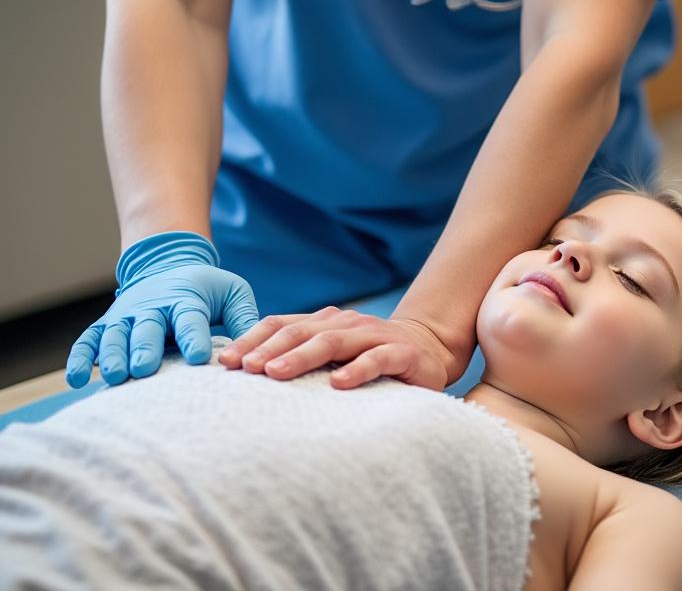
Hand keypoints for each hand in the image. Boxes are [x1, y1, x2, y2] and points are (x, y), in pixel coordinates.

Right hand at [65, 232, 259, 387]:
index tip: (199, 357)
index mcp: (186, 298)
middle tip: (145, 369)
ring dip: (113, 354)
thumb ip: (245, 317)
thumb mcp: (233, 292)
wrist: (168, 266)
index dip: (194, 336)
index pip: (190, 317)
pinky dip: (81, 357)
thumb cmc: (207, 288)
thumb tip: (257, 348)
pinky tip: (78, 379)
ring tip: (116, 375)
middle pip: (147, 327)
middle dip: (145, 347)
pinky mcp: (107, 324)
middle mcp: (152, 306)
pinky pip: (89, 340)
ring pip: (115, 335)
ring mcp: (126, 315)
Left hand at [218, 306, 451, 391]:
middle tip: (246, 368)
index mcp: (325, 322)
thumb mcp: (334, 356)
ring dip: (302, 356)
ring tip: (276, 373)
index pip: (281, 325)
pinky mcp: (403, 353)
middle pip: (301, 332)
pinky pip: (377, 359)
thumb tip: (246, 374)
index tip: (226, 362)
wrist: (430, 350)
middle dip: (270, 349)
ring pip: (333, 342)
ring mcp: (375, 336)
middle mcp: (347, 323)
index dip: (252, 340)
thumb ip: (301, 358)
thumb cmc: (370, 360)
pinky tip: (339, 383)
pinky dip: (357, 370)